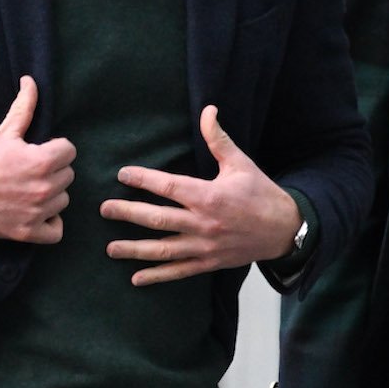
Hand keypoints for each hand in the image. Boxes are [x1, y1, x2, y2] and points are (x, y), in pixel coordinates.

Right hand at [0, 75, 75, 243]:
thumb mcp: (5, 133)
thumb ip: (24, 107)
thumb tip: (31, 80)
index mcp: (43, 160)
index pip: (70, 151)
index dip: (55, 149)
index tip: (38, 153)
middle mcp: (45, 187)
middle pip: (68, 176)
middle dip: (53, 171)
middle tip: (31, 171)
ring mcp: (38, 211)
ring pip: (63, 201)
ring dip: (51, 196)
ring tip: (30, 190)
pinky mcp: (28, 232)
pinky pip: (57, 231)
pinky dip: (50, 223)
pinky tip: (37, 213)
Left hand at [99, 105, 301, 285]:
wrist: (285, 229)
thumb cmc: (260, 192)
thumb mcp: (240, 162)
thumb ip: (218, 138)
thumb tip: (208, 109)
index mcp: (209, 196)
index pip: (168, 187)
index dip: (142, 180)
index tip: (122, 174)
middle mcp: (203, 223)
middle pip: (157, 219)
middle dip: (127, 213)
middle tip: (104, 210)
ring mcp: (204, 246)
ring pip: (163, 250)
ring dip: (134, 249)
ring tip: (110, 248)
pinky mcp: (208, 263)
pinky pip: (179, 271)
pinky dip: (157, 276)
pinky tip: (136, 278)